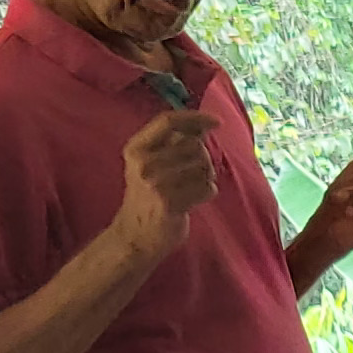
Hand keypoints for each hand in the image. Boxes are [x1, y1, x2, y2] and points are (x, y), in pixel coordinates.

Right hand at [112, 104, 220, 260]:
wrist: (136, 234)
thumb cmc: (148, 195)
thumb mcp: (150, 163)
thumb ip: (173, 141)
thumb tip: (205, 122)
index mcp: (136, 148)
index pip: (168, 121)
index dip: (195, 118)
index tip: (217, 122)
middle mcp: (143, 163)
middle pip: (194, 145)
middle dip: (203, 158)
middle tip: (192, 174)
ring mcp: (156, 183)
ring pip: (204, 166)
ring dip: (206, 177)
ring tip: (191, 188)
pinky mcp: (171, 203)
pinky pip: (207, 187)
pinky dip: (207, 192)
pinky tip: (193, 199)